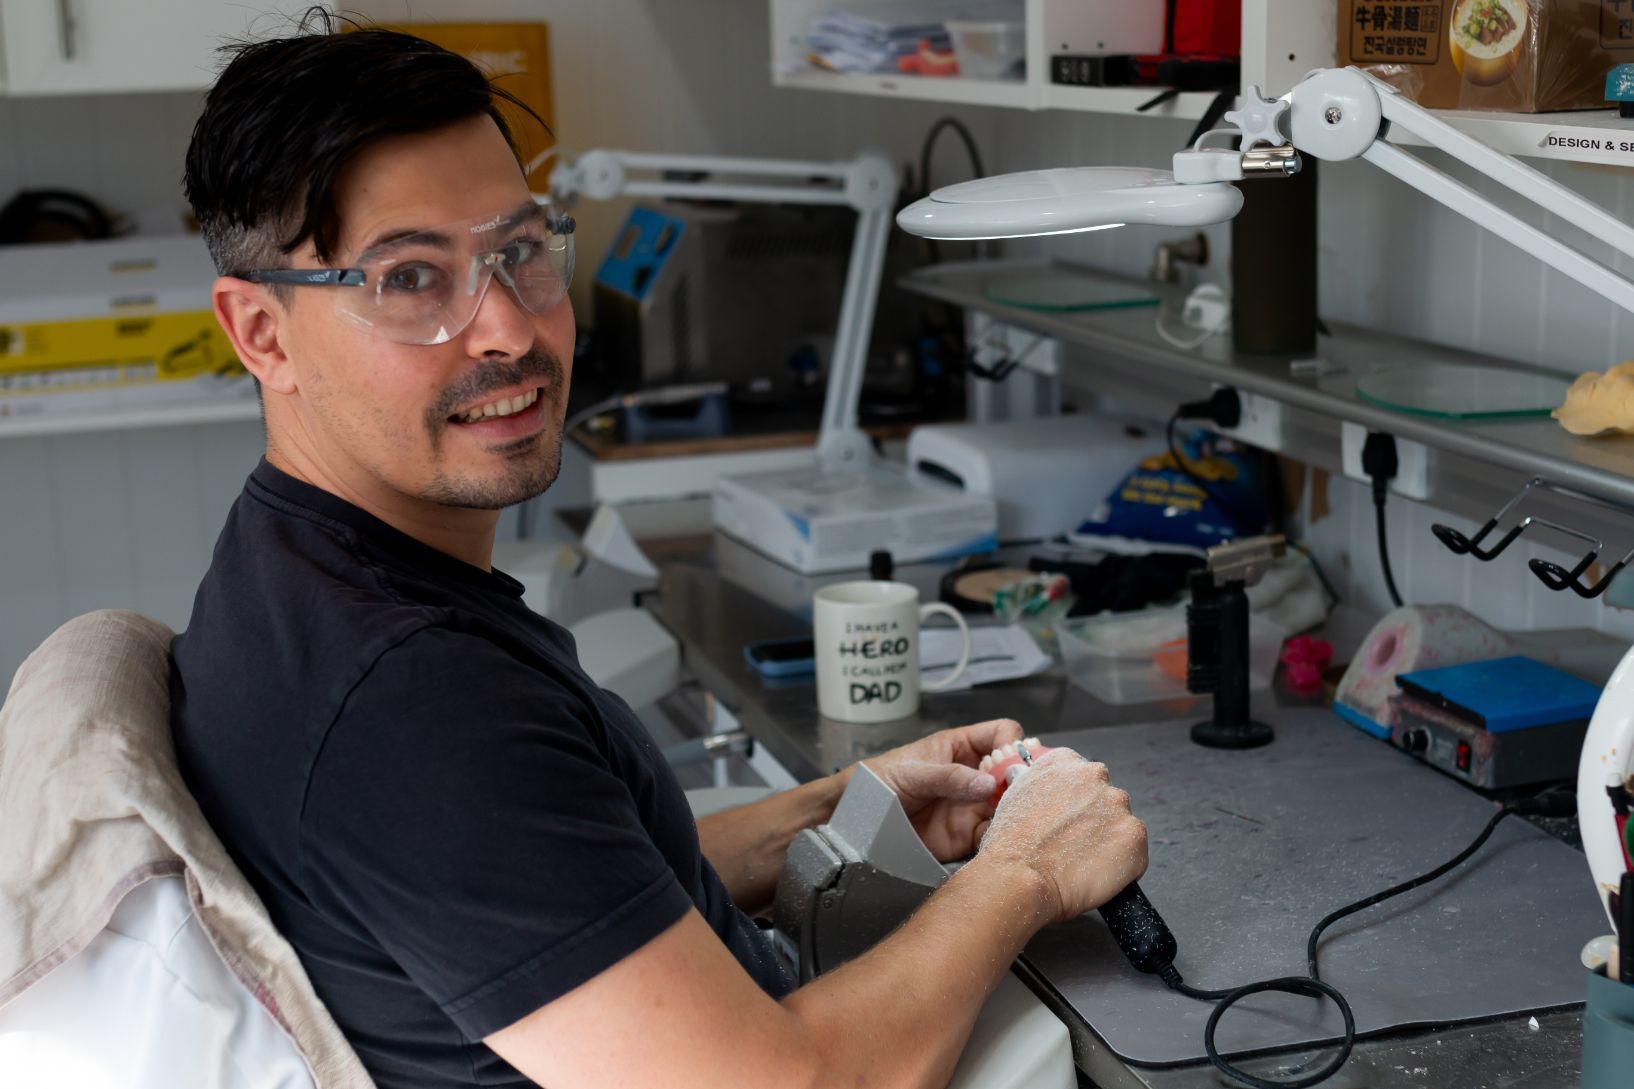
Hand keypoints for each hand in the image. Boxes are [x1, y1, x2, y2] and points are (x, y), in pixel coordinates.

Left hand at [860, 718, 1024, 861]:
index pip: (1001, 733)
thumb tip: (987, 783)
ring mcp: (974, 805)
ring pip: (1011, 804)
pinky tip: (1001, 838)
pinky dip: (1003, 837)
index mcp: (962, 747)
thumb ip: (949, 776)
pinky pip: (995, 835)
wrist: (858, 819)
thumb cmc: (881, 781)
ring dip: (1018, 810)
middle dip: (1023, 779)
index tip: (1010, 762)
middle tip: (1020, 793)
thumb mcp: (913, 772)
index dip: (1012, 743)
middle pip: (1014, 770)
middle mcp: (975, 774)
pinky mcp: (968, 835)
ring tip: (1015, 817)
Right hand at [977, 748, 1146, 923]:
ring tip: (1082, 862)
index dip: (1075, 802)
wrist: (1020, 876)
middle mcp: (1095, 775)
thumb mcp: (1013, 797)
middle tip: (1074, 845)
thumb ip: (1035, 784)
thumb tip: (1036, 786)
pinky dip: (1122, 864)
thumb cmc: (1011, 845)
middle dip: (1095, 820)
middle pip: (1105, 798)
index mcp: (1065, 762)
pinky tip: (1096, 873)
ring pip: (1121, 823)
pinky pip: (1134, 851)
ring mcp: (1118, 804)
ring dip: (1109, 840)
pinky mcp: (1135, 834)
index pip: (1082, 775)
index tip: (1067, 820)